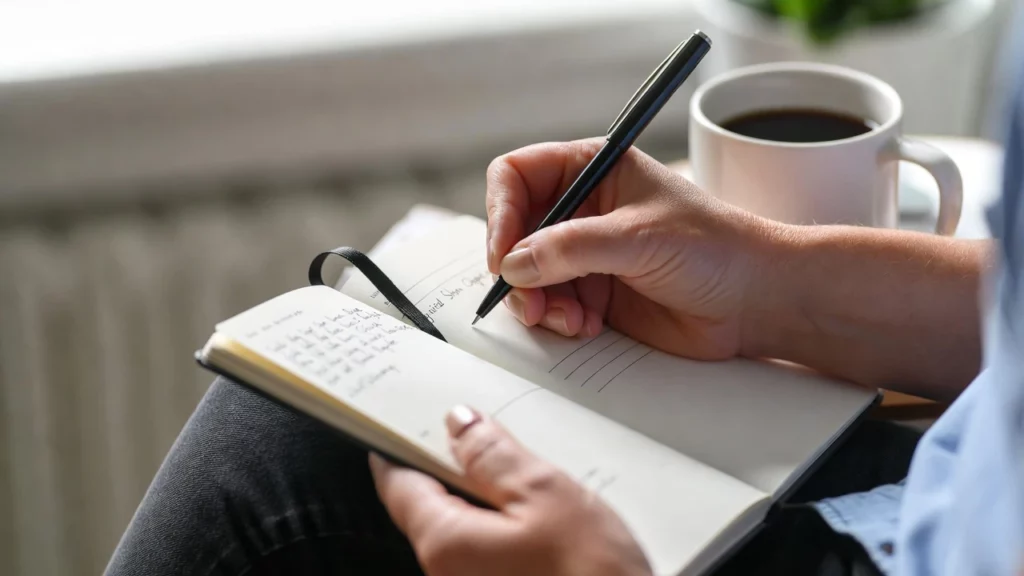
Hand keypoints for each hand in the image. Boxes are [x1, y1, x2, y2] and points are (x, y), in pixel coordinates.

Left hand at [370, 406, 651, 575]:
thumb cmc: (591, 575)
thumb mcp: (544, 494)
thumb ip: (493, 456)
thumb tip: (459, 425)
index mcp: (444, 542)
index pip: (398, 483)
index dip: (403, 444)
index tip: (414, 417)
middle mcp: (447, 574)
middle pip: (434, 504)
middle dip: (460, 466)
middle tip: (492, 432)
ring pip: (467, 527)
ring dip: (492, 497)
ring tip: (532, 471)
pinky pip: (491, 551)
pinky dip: (509, 526)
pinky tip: (546, 515)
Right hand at [485, 138, 773, 359]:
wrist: (754, 301)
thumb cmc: (714, 248)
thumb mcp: (638, 237)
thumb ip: (571, 247)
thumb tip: (514, 264)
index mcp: (593, 170)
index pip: (517, 176)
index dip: (501, 212)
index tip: (505, 254)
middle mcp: (582, 209)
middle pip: (514, 231)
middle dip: (517, 270)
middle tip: (530, 302)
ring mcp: (585, 253)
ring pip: (527, 275)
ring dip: (537, 302)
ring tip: (569, 319)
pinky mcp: (593, 294)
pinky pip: (549, 305)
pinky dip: (557, 320)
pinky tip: (587, 326)